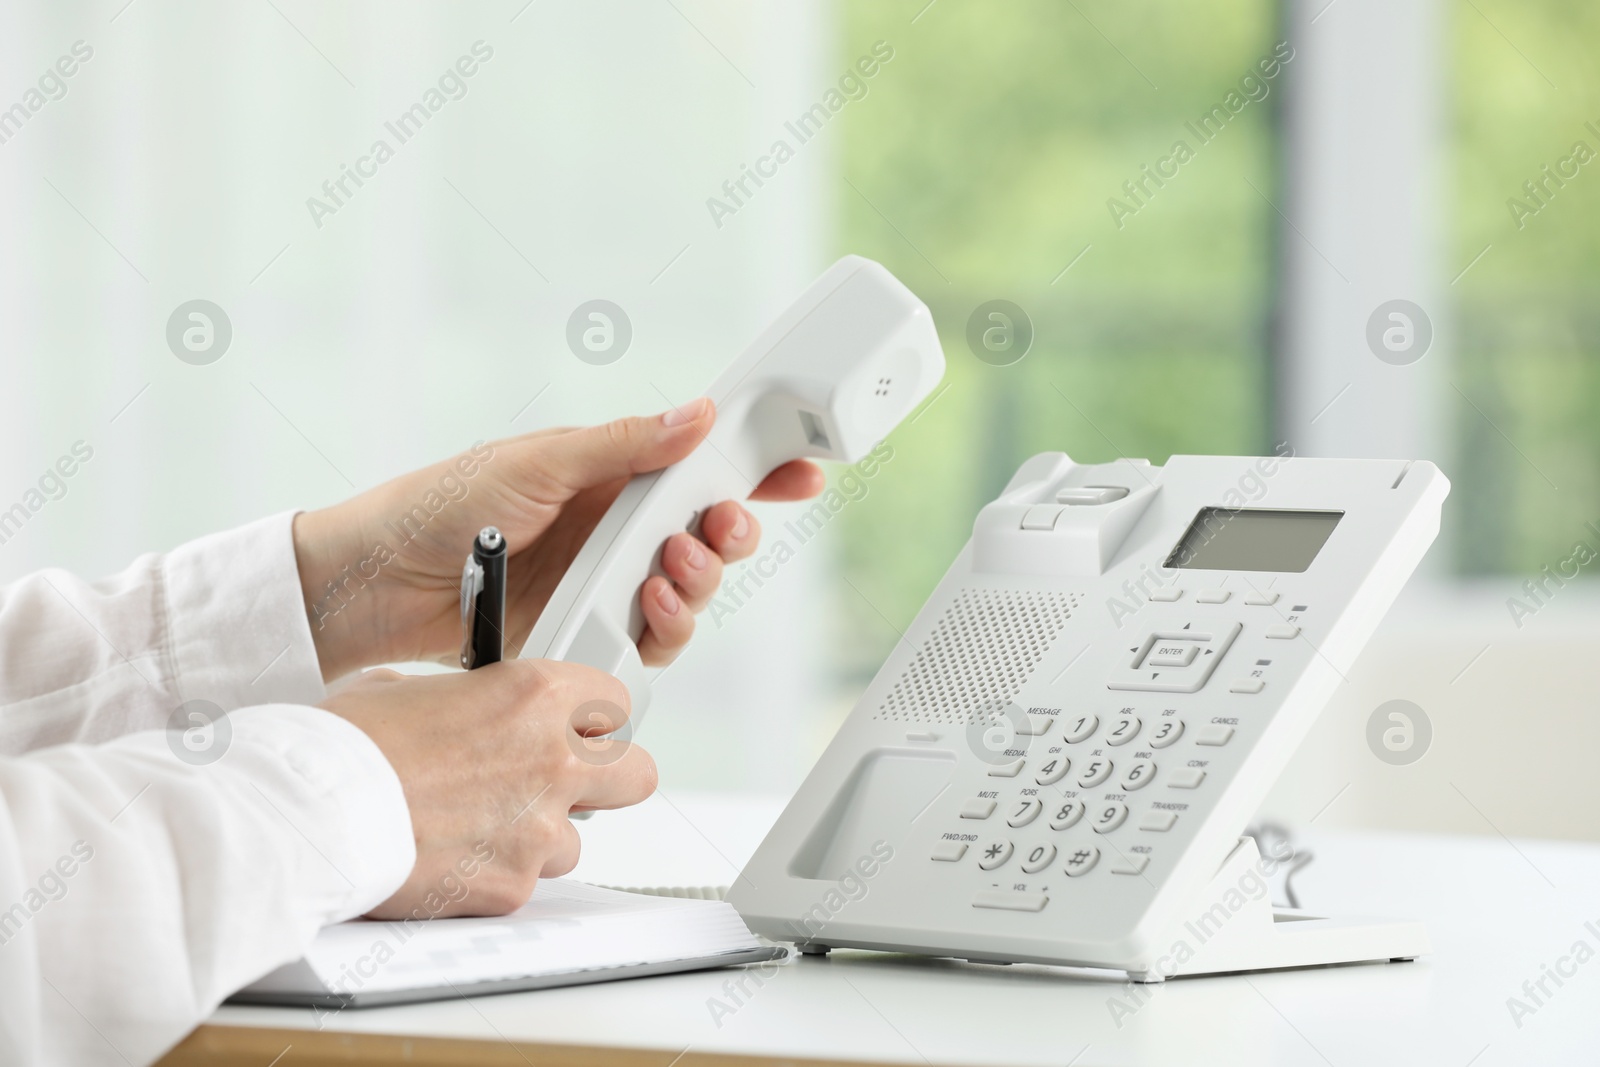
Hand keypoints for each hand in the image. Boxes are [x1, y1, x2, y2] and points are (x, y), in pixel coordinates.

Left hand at [292, 399, 824, 679]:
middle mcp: (616, 530)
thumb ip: (622, 446)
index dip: (755, 468)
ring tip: (667, 568)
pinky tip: (646, 606)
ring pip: (691, 590)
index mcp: (609, 474)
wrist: (379, 587)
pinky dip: (665, 625)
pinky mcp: (590, 634)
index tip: (802, 470)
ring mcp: (606, 584)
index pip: (698, 467)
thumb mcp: (537, 463)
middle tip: (721, 526)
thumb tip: (697, 414)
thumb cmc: (441, 507)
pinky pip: (655, 638)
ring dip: (698, 580)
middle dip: (731, 531)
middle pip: (708, 534)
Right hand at [320, 660, 653, 917]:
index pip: (614, 700)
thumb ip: (463, 700)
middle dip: (608, 779)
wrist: (312, 816)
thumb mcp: (409, 688)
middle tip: (564, 781)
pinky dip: (495, 875)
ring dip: (539, 834)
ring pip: (575, 839)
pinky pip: (525, 883)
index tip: (573, 725)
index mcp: (536, 696)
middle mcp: (553, 761)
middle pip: (636, 774)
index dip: (591, 716)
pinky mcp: (514, 887)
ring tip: (476, 826)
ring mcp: (539, 830)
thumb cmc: (346, 747)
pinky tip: (450, 858)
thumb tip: (463, 711)